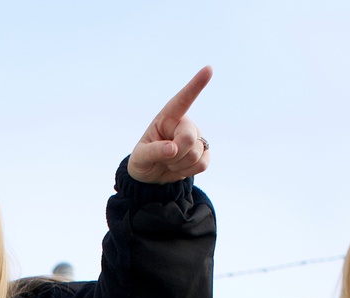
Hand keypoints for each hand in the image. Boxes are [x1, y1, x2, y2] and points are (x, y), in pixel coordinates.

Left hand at [128, 67, 211, 183]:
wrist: (151, 177)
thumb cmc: (143, 161)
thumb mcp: (140, 157)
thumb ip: (153, 151)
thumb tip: (173, 149)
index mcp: (167, 117)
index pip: (183, 99)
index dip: (196, 85)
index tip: (209, 69)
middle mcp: (184, 124)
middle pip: (189, 137)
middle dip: (176, 153)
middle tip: (165, 157)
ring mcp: (196, 137)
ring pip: (197, 153)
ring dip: (180, 164)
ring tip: (170, 162)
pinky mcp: (203, 153)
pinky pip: (203, 163)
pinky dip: (189, 171)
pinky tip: (180, 167)